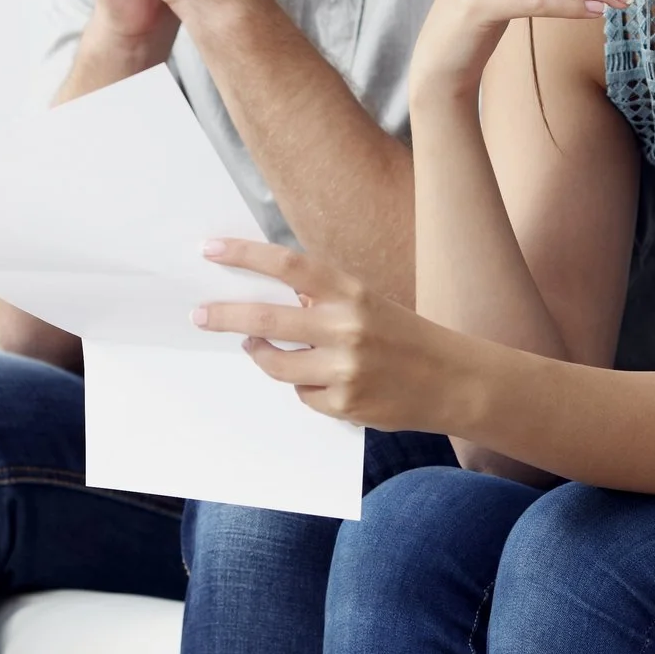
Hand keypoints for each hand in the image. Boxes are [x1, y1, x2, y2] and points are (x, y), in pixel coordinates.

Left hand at [194, 238, 473, 430]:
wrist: (454, 382)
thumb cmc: (404, 337)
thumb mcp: (367, 304)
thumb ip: (323, 299)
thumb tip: (270, 298)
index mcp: (352, 291)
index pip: (289, 265)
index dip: (245, 255)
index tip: (210, 250)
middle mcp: (346, 326)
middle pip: (267, 317)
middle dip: (225, 315)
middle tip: (199, 315)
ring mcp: (344, 368)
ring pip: (276, 363)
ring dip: (262, 354)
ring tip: (260, 347)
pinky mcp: (344, 403)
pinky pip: (302, 394)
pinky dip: (305, 387)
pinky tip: (328, 381)